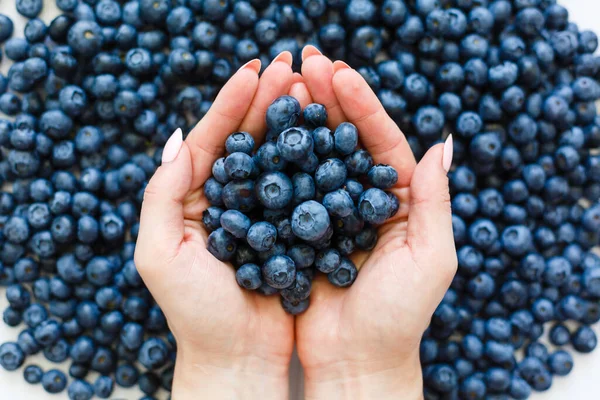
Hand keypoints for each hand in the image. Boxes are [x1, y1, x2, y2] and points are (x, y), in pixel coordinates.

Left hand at [135, 53, 297, 399]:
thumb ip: (161, 194)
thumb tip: (178, 138)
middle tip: (290, 66)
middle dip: (266, 102)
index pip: (211, 140)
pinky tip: (328, 137)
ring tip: (311, 89)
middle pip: (246, 140)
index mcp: (191, 199)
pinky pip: (301, 187)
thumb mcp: (159, 254)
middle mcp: (226, 200)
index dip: (230, 104)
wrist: (239, 358)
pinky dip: (313, 161)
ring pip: (277, 157)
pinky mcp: (290, 229)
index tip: (254, 71)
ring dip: (292, 122)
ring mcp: (261, 213)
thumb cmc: (195, 313)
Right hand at [293, 47, 457, 398]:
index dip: (362, 107)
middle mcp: (362, 200)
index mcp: (397, 201)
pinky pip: (287, 189)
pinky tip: (262, 133)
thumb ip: (433, 202)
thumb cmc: (399, 316)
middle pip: (344, 140)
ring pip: (313, 157)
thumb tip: (441, 145)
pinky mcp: (298, 231)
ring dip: (300, 120)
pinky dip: (276, 160)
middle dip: (328, 100)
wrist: (354, 360)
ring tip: (284, 84)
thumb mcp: (429, 258)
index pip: (381, 142)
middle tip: (308, 62)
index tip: (340, 74)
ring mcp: (327, 213)